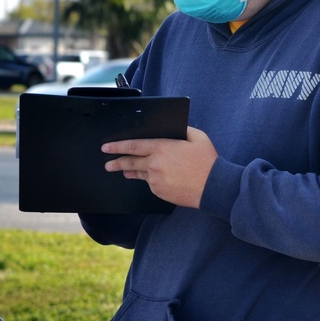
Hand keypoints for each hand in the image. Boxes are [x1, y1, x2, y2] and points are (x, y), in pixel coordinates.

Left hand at [102, 127, 217, 208]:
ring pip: (139, 174)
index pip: (133, 146)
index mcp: (162, 148)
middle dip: (116, 162)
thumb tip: (173, 128)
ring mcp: (156, 180)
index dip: (117, 146)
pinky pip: (150, 183)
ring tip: (123, 170)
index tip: (106, 147)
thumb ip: (182, 130)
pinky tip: (150, 177)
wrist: (213, 187)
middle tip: (107, 164)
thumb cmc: (207, 161)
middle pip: (130, 162)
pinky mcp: (159, 192)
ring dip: (130, 171)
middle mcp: (155, 164)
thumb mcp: (197, 137)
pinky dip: (149, 179)